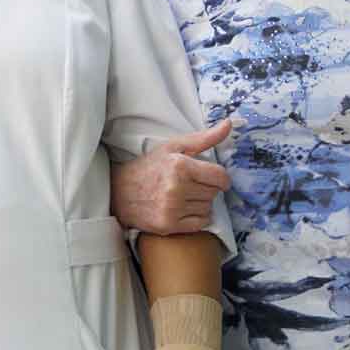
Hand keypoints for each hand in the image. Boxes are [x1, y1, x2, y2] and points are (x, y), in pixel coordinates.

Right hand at [113, 120, 232, 234]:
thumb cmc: (150, 166)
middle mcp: (177, 188)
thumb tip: (229, 124)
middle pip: (214, 193)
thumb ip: (204, 138)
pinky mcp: (168, 225)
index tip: (214, 177)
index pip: (220, 177)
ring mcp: (172, 209)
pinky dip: (197, 217)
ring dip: (201, 202)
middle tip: (191, 184)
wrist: (120, 191)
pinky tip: (184, 208)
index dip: (221, 177)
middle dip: (207, 188)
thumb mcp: (174, 147)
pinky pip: (201, 223)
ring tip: (185, 196)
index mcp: (180, 166)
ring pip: (208, 208)